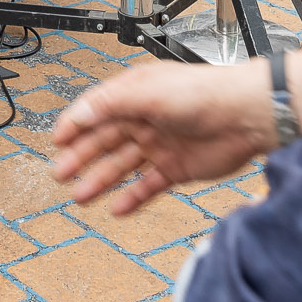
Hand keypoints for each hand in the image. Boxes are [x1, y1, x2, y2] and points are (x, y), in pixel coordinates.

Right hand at [51, 59, 276, 216]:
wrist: (245, 117)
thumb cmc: (202, 93)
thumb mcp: (147, 92)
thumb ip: (109, 104)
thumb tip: (78, 115)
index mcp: (134, 94)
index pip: (95, 110)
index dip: (75, 125)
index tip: (56, 141)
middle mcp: (144, 119)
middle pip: (105, 141)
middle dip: (81, 158)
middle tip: (61, 174)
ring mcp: (160, 145)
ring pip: (122, 167)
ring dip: (101, 181)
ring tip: (80, 197)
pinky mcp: (177, 168)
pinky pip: (148, 186)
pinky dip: (132, 198)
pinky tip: (116, 209)